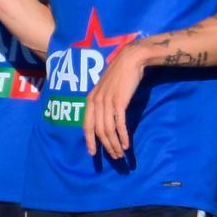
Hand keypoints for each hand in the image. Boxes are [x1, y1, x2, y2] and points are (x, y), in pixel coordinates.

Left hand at [84, 43, 146, 160]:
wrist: (130, 60)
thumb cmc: (119, 74)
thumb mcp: (105, 89)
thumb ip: (102, 102)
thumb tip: (103, 118)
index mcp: (90, 100)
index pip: (86, 125)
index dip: (89, 140)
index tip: (92, 153)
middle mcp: (96, 102)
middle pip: (98, 130)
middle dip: (105, 146)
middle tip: (113, 156)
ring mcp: (107, 102)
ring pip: (108, 130)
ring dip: (114, 144)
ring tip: (120, 153)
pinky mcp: (119, 102)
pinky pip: (119, 124)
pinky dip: (122, 136)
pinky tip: (126, 144)